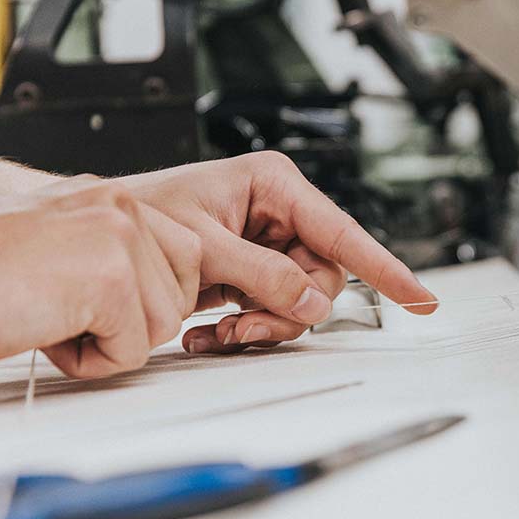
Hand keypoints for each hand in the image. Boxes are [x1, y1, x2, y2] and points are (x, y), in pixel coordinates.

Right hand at [0, 177, 200, 376]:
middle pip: (182, 290)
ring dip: (112, 342)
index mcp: (106, 195)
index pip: (185, 252)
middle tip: (74, 316)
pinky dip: (91, 361)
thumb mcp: (55, 244)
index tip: (109, 306)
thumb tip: (153, 290)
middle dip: (137, 320)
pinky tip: (47, 335)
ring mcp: (119, 239)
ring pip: (164, 323)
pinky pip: (134, 349)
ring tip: (53, 321)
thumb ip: (106, 253)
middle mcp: (119, 206)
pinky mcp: (112, 280)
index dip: (152, 295)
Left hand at [116, 152, 436, 353]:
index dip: (385, 268)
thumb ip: (263, 274)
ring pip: (299, 300)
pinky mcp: (249, 273)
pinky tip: (208, 332)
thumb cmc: (138, 215)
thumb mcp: (203, 244)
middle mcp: (279, 214)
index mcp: (275, 185)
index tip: (420, 297)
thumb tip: (311, 302)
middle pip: (322, 276)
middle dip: (288, 309)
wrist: (98, 236)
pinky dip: (243, 328)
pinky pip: (271, 309)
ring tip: (217, 332)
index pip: (343, 233)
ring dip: (262, 325)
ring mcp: (266, 246)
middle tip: (246, 326)